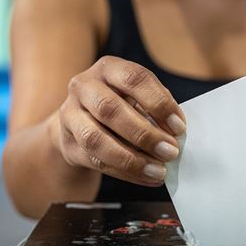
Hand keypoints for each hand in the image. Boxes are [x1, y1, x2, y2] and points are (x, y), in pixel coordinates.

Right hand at [56, 56, 185, 186]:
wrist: (81, 122)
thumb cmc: (120, 104)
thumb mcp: (137, 96)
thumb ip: (155, 108)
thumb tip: (176, 132)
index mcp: (108, 68)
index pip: (133, 78)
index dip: (158, 102)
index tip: (179, 126)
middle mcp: (84, 86)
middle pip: (110, 109)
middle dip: (144, 133)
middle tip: (170, 151)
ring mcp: (70, 114)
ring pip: (96, 139)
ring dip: (131, 159)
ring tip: (158, 170)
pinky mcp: (67, 143)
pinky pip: (94, 161)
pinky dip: (124, 172)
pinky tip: (145, 177)